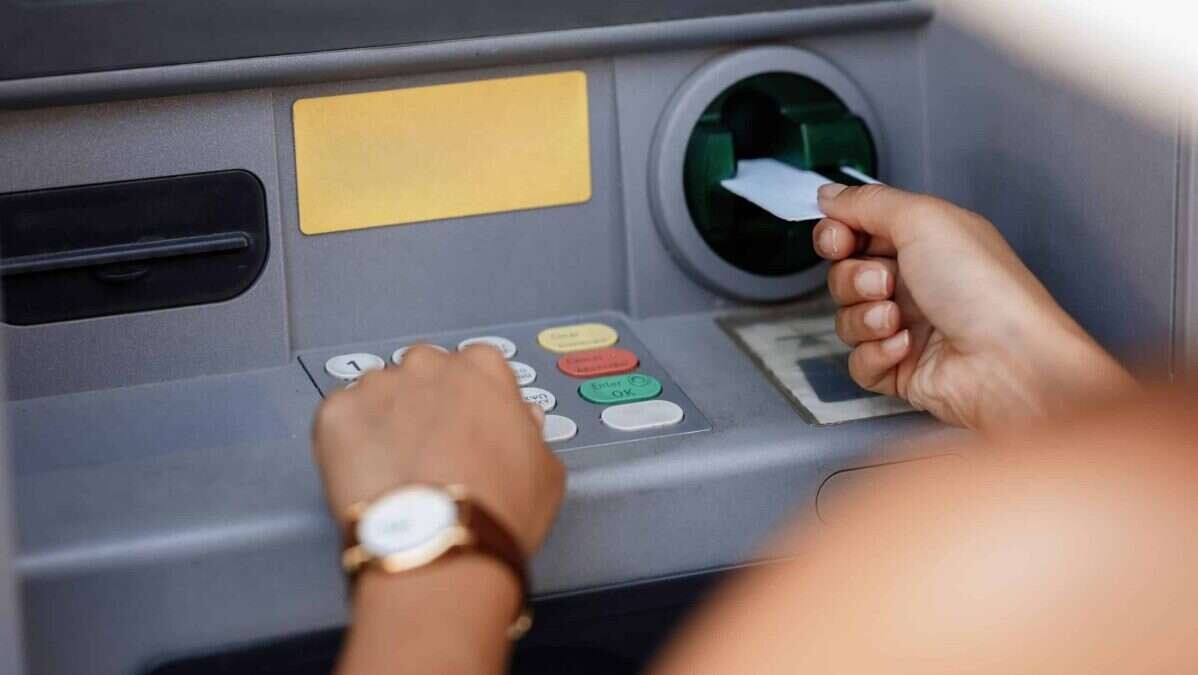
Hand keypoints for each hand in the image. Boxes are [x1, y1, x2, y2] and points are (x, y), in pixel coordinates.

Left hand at [311, 345, 564, 555]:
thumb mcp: (546, 470)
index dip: (472, 401)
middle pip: (423, 373)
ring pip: (377, 394)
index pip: (476, 366)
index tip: (469, 426)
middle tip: (430, 451)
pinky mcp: (336, 414)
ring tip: (395, 470)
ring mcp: (378, 387)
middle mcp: (428, 366)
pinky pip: (338, 418)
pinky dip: (345, 441)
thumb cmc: (494, 509)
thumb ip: (531, 431)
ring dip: (383, 421)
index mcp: (482, 369)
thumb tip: (522, 423)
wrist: (437, 543)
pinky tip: (365, 473)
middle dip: (424, 405)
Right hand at [813, 183, 1134, 430]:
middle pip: (843, 276)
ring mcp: (906, 328)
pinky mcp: (901, 370)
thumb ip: (868, 202)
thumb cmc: (984, 288)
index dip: (837, 235)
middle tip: (885, 282)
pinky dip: (875, 355)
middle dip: (854, 279)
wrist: (1010, 362)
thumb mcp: (924, 219)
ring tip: (898, 319)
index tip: (839, 240)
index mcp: (923, 242)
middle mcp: (913, 283)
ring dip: (865, 318)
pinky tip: (905, 348)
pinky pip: (858, 362)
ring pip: (846, 320)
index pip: (856, 233)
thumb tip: (828, 194)